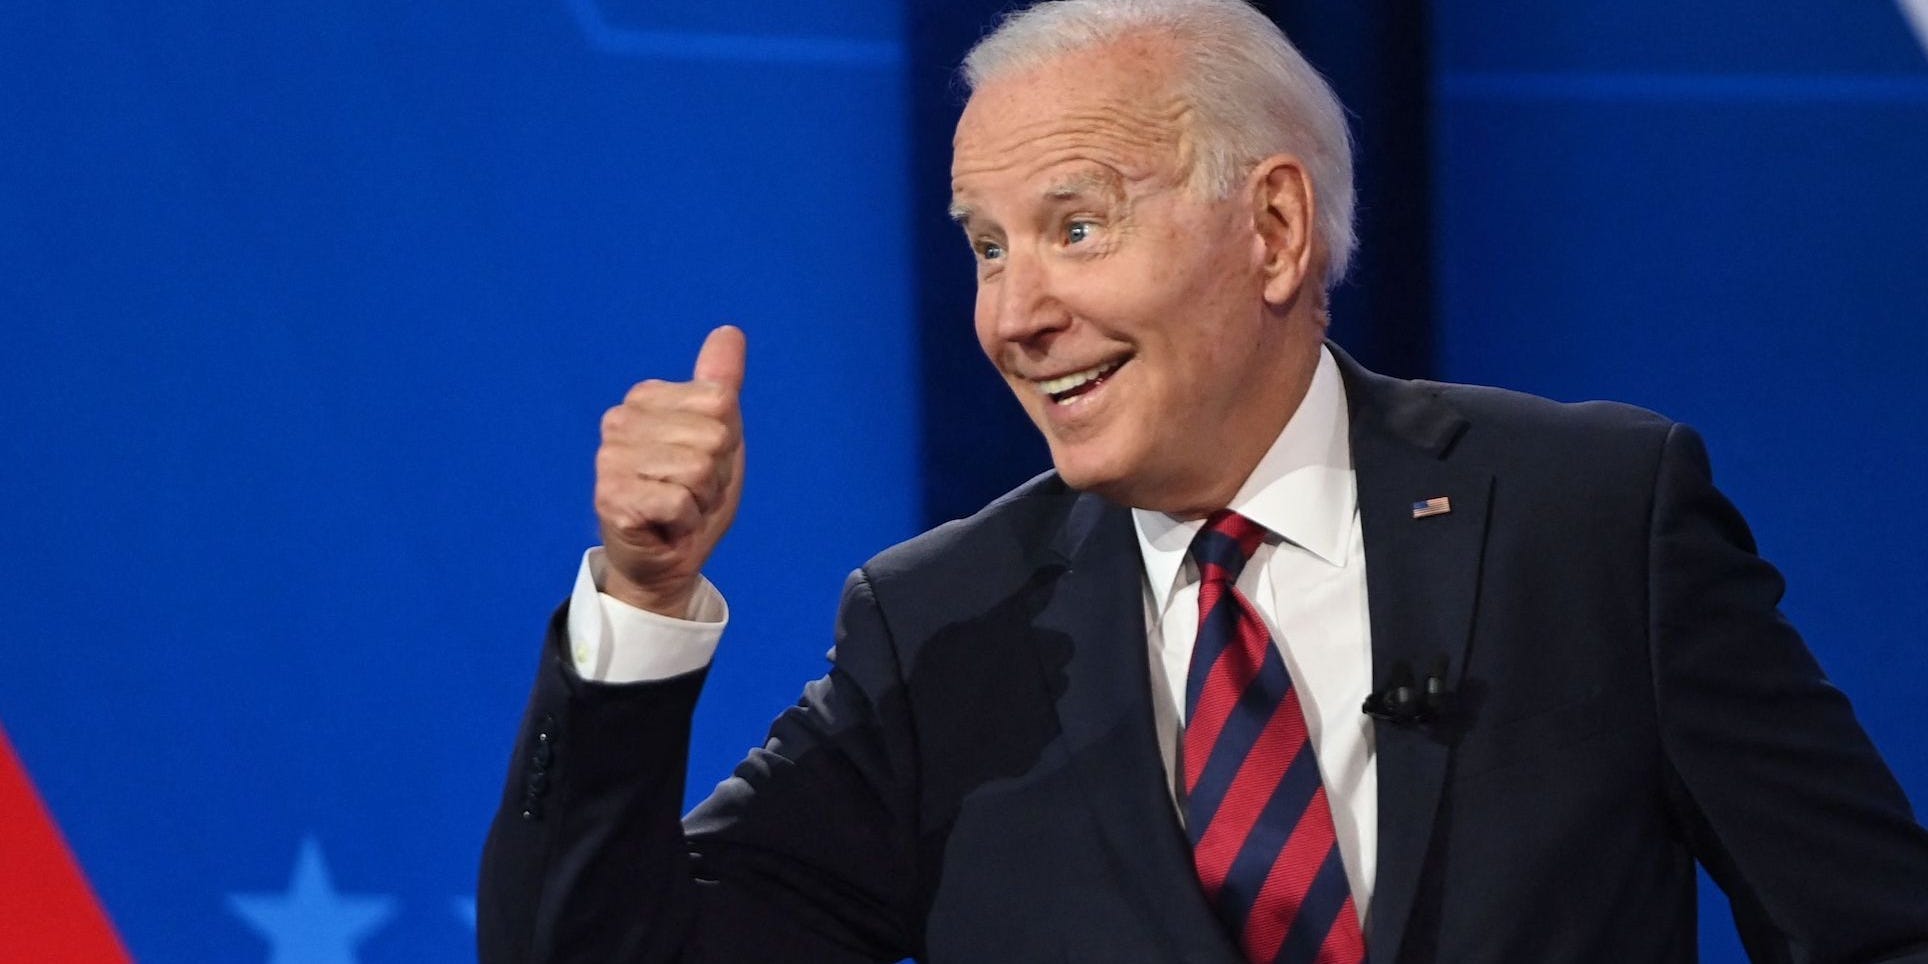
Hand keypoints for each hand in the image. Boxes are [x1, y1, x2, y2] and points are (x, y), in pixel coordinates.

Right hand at [593, 325, 745, 616]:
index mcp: (646, 397)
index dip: (726, 443)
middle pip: (714, 436)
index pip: (721, 402)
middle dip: (715, 475)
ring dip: (700, 501)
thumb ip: (721, 383)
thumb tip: (730, 331)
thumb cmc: (691, 496)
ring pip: (698, 469)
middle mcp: (620, 419)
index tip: (703, 465)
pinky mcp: (610, 496)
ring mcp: (610, 457)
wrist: (665, 560)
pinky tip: (664, 525)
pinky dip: (684, 521)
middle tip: (690, 493)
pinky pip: (679, 501)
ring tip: (678, 509)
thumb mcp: (718, 436)